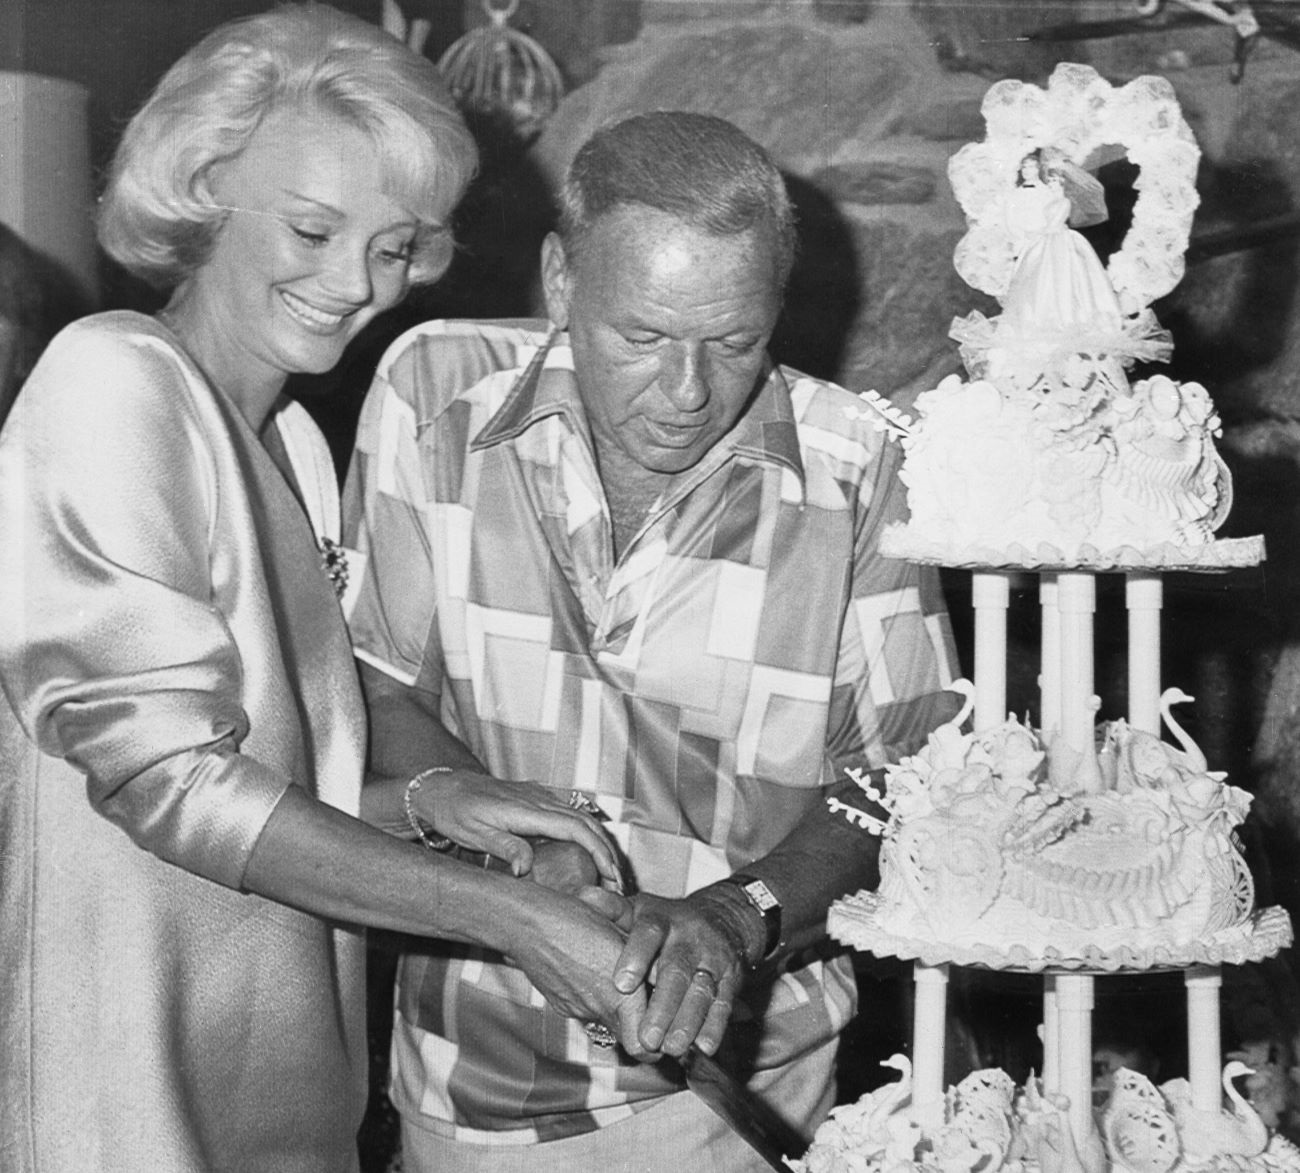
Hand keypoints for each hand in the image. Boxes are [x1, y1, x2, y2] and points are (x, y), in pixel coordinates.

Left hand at [413, 771, 621, 887]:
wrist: (443, 787)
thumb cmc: (455, 813)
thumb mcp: (474, 834)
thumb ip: (504, 848)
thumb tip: (526, 868)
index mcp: (527, 809)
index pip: (575, 829)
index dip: (598, 851)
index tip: (611, 876)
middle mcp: (539, 798)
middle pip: (587, 822)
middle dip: (608, 851)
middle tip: (618, 883)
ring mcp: (539, 794)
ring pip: (582, 815)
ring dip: (601, 841)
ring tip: (611, 871)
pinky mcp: (537, 796)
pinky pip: (571, 810)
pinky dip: (589, 830)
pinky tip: (592, 847)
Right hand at [509, 889, 653, 1060]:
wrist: (531, 924)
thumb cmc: (578, 920)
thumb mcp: (624, 935)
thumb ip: (648, 963)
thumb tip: (671, 979)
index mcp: (621, 995)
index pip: (645, 1048)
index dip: (657, 1047)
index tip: (666, 1034)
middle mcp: (600, 1009)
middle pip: (629, 1043)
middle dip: (642, 1034)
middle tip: (652, 1016)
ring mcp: (578, 1010)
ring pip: (608, 1026)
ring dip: (618, 1015)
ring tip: (621, 988)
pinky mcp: (562, 1006)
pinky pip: (586, 1012)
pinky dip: (595, 1002)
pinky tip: (592, 976)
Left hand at [581, 888, 758, 1058]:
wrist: (722, 919)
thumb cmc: (667, 922)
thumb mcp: (641, 909)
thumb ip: (613, 909)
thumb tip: (584, 897)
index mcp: (661, 919)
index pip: (649, 933)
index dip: (636, 957)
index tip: (621, 984)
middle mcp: (689, 937)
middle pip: (677, 971)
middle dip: (663, 1006)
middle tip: (647, 1037)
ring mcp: (712, 958)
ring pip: (701, 991)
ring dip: (688, 1021)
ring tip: (672, 1048)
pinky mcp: (730, 979)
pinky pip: (723, 1003)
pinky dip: (715, 1026)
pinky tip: (704, 1048)